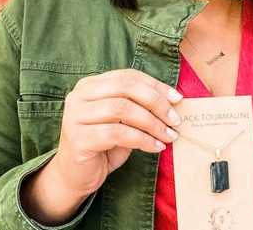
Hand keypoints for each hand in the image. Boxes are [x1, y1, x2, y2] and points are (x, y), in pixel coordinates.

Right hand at [21, 69, 181, 224]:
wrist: (75, 176)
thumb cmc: (103, 145)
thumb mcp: (123, 121)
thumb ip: (140, 107)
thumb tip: (173, 102)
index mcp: (91, 85)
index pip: (128, 76)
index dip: (155, 86)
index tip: (177, 99)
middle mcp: (80, 95)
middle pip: (125, 87)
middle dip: (156, 102)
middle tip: (174, 119)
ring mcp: (75, 115)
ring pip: (122, 108)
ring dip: (152, 123)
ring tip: (168, 135)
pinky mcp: (78, 138)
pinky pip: (117, 133)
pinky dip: (142, 139)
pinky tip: (155, 147)